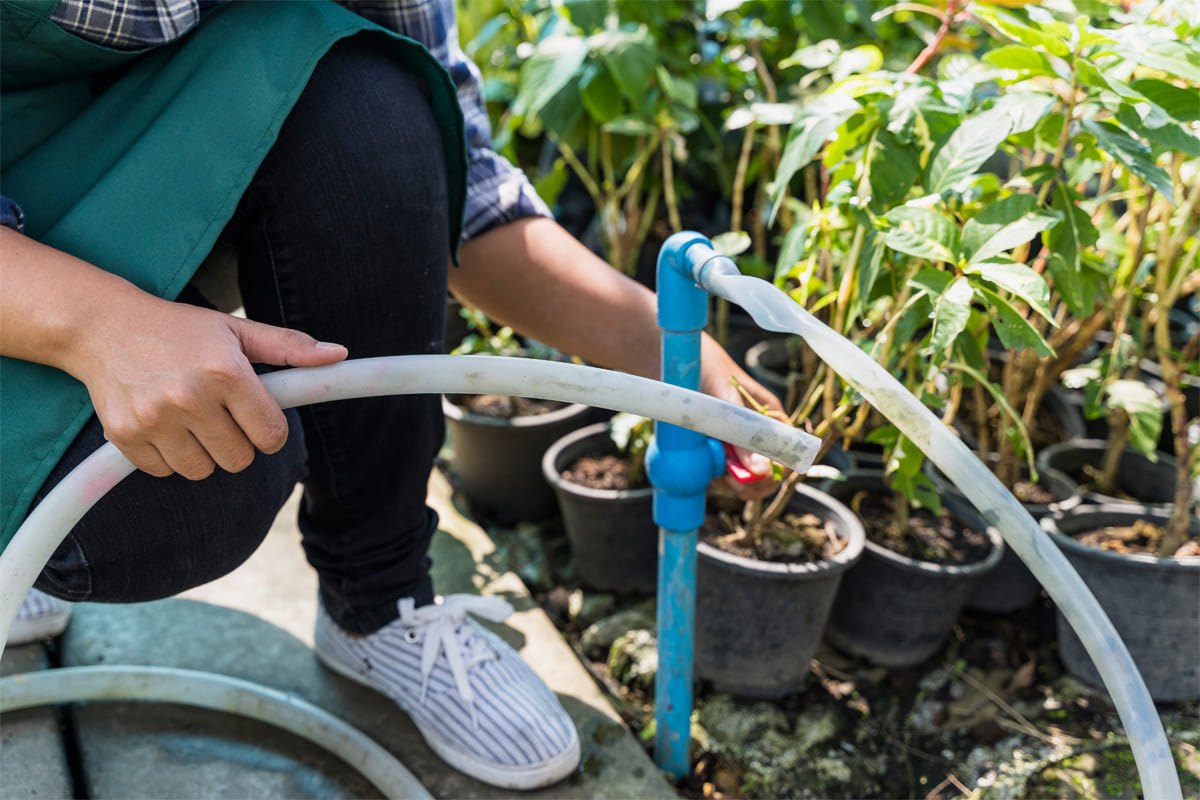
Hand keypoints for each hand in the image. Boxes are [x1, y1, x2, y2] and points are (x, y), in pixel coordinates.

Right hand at [75, 296, 346, 479]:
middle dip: (238, 443)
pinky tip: (164, 425)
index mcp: (226, 372)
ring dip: (204, 453)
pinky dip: (169, 457)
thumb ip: (289, 347)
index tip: (257, 418)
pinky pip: (165, 472)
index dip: (269, 432)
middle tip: (221, 415)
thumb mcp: (237, 329)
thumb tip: (338, 355)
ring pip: (203, 471)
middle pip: (240, 460)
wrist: (104, 326)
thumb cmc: (181, 329)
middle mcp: (190, 397)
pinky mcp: (125, 435)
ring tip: (192, 419)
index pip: (271, 436)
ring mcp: (154, 419)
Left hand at [699, 334, 786, 500]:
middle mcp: (760, 434)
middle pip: (767, 473)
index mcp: (773, 420)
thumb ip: (744, 432)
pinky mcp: (720, 449)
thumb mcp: (726, 401)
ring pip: (744, 477)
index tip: (752, 481)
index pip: (787, 455)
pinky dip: (714, 476)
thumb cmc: (710, 372)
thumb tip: (761, 470)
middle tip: (727, 482)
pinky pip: (723, 473)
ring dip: (729, 482)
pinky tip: (703, 466)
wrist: (681, 365)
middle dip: (750, 484)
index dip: (774, 475)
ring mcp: (739, 443)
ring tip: (711, 471)